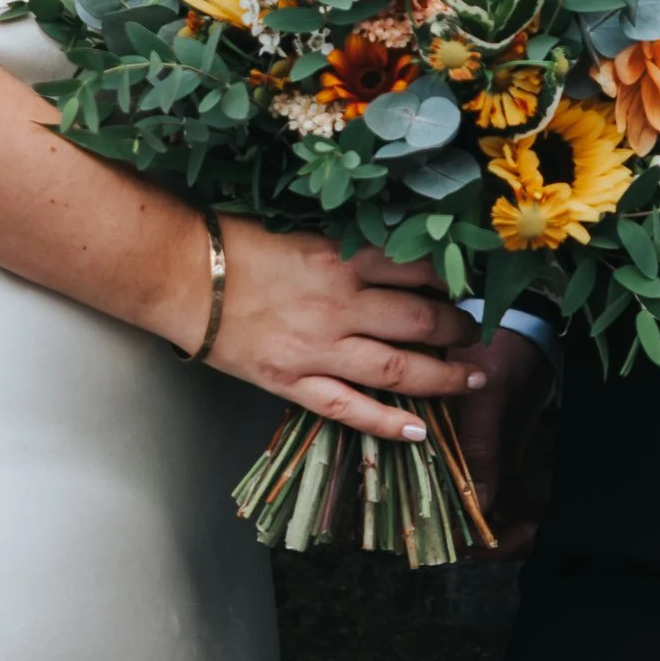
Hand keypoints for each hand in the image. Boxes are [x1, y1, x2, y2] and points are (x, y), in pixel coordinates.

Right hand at [202, 221, 480, 441]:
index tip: (461, 285)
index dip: (447, 279)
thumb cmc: (235, 244)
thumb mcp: (299, 230)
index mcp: (340, 257)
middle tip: (476, 332)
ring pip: (398, 369)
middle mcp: (339, 304)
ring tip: (470, 378)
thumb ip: (344, 245)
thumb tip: (390, 256)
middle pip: (420, 320)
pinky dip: (387, 423)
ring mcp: (318, 348)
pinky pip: (349, 409)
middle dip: (457, 328)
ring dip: (443, 376)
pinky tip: (419, 430)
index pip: (415, 270)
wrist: (183, 276)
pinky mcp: (293, 382)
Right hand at [450, 326, 553, 556]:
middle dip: (490, 537)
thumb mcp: (486, 396)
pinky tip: (543, 518)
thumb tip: (481, 503)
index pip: (434, 499)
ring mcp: (478, 457)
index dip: (458, 529)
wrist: (529, 327)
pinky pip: (510, 494)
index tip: (490, 541)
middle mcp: (449, 455)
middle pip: (462, 513)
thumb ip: (480, 446)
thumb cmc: (499, 349)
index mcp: (432, 440)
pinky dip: (524, 510)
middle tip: (524, 537)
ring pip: (488, 509)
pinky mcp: (502, 454)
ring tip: (538, 529)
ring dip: (510, 527)